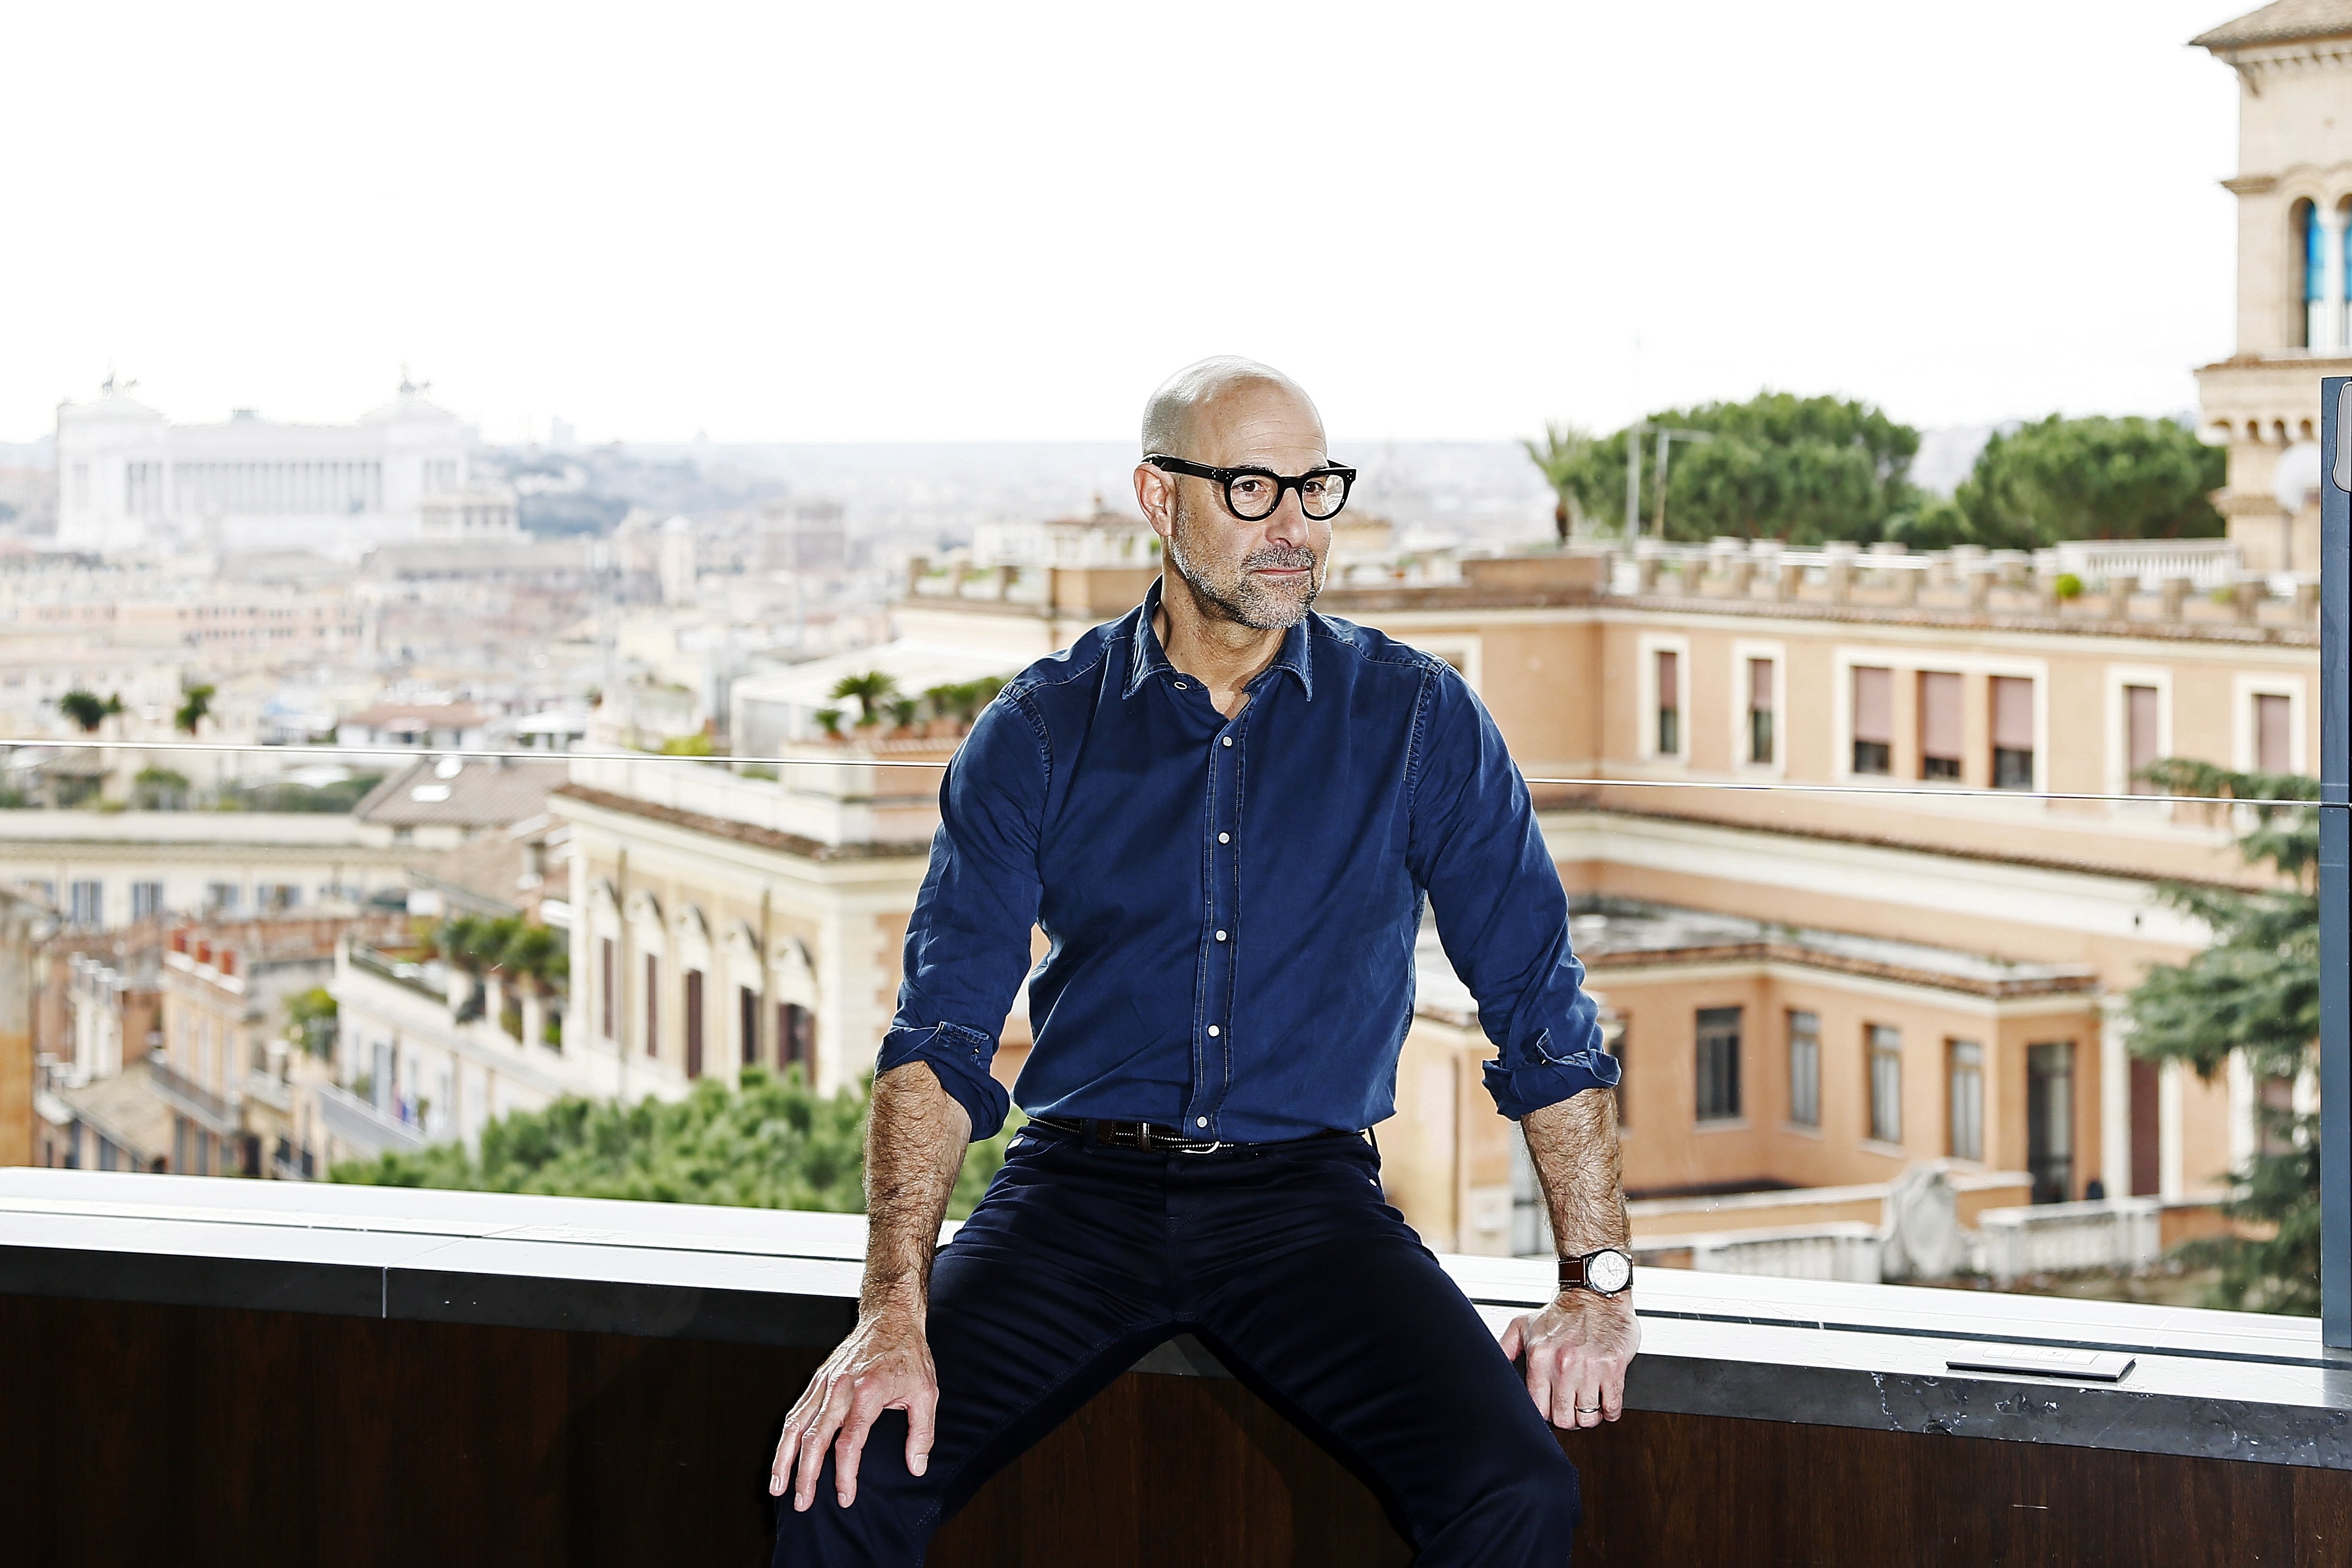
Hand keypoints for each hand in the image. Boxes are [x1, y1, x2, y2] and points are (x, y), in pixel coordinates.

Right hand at [769, 1303, 937, 1510]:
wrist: (890, 1316)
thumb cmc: (909, 1354)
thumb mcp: (926, 1392)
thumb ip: (921, 1433)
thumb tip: (916, 1467)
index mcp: (868, 1392)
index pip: (849, 1442)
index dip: (844, 1475)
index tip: (845, 1497)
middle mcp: (841, 1388)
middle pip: (815, 1438)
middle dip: (805, 1475)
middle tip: (802, 1503)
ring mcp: (825, 1382)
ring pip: (796, 1424)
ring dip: (785, 1458)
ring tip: (778, 1486)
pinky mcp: (818, 1378)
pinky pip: (797, 1410)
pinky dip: (786, 1436)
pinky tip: (783, 1454)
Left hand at [1500, 1288, 1638, 1430]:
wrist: (1596, 1293)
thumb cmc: (1562, 1312)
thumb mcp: (1524, 1325)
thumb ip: (1505, 1348)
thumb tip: (1490, 1368)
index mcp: (1540, 1358)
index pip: (1539, 1409)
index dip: (1546, 1414)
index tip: (1551, 1408)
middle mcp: (1563, 1365)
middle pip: (1564, 1419)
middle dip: (1567, 1419)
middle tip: (1571, 1408)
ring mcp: (1590, 1368)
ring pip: (1588, 1417)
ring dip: (1589, 1416)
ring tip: (1588, 1404)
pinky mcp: (1613, 1368)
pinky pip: (1612, 1407)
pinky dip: (1610, 1411)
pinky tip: (1606, 1402)